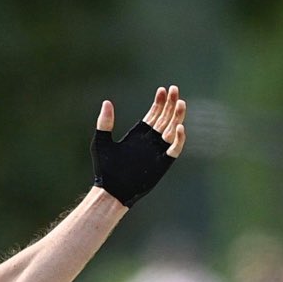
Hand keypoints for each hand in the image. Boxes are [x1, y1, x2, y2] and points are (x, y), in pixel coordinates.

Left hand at [91, 86, 186, 206]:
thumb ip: (105, 123)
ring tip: (181, 103)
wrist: (110, 191)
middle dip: (171, 104)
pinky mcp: (162, 164)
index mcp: (139, 135)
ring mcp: (157, 152)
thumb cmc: (104, 169)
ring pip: (172, 130)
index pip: (154, 115)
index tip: (163, 90)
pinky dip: (179, 138)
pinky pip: (175, 149)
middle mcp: (150, 142)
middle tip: (175, 89)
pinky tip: (179, 127)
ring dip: (177, 117)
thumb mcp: (101, 142)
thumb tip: (106, 102)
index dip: (160, 102)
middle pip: (166, 119)